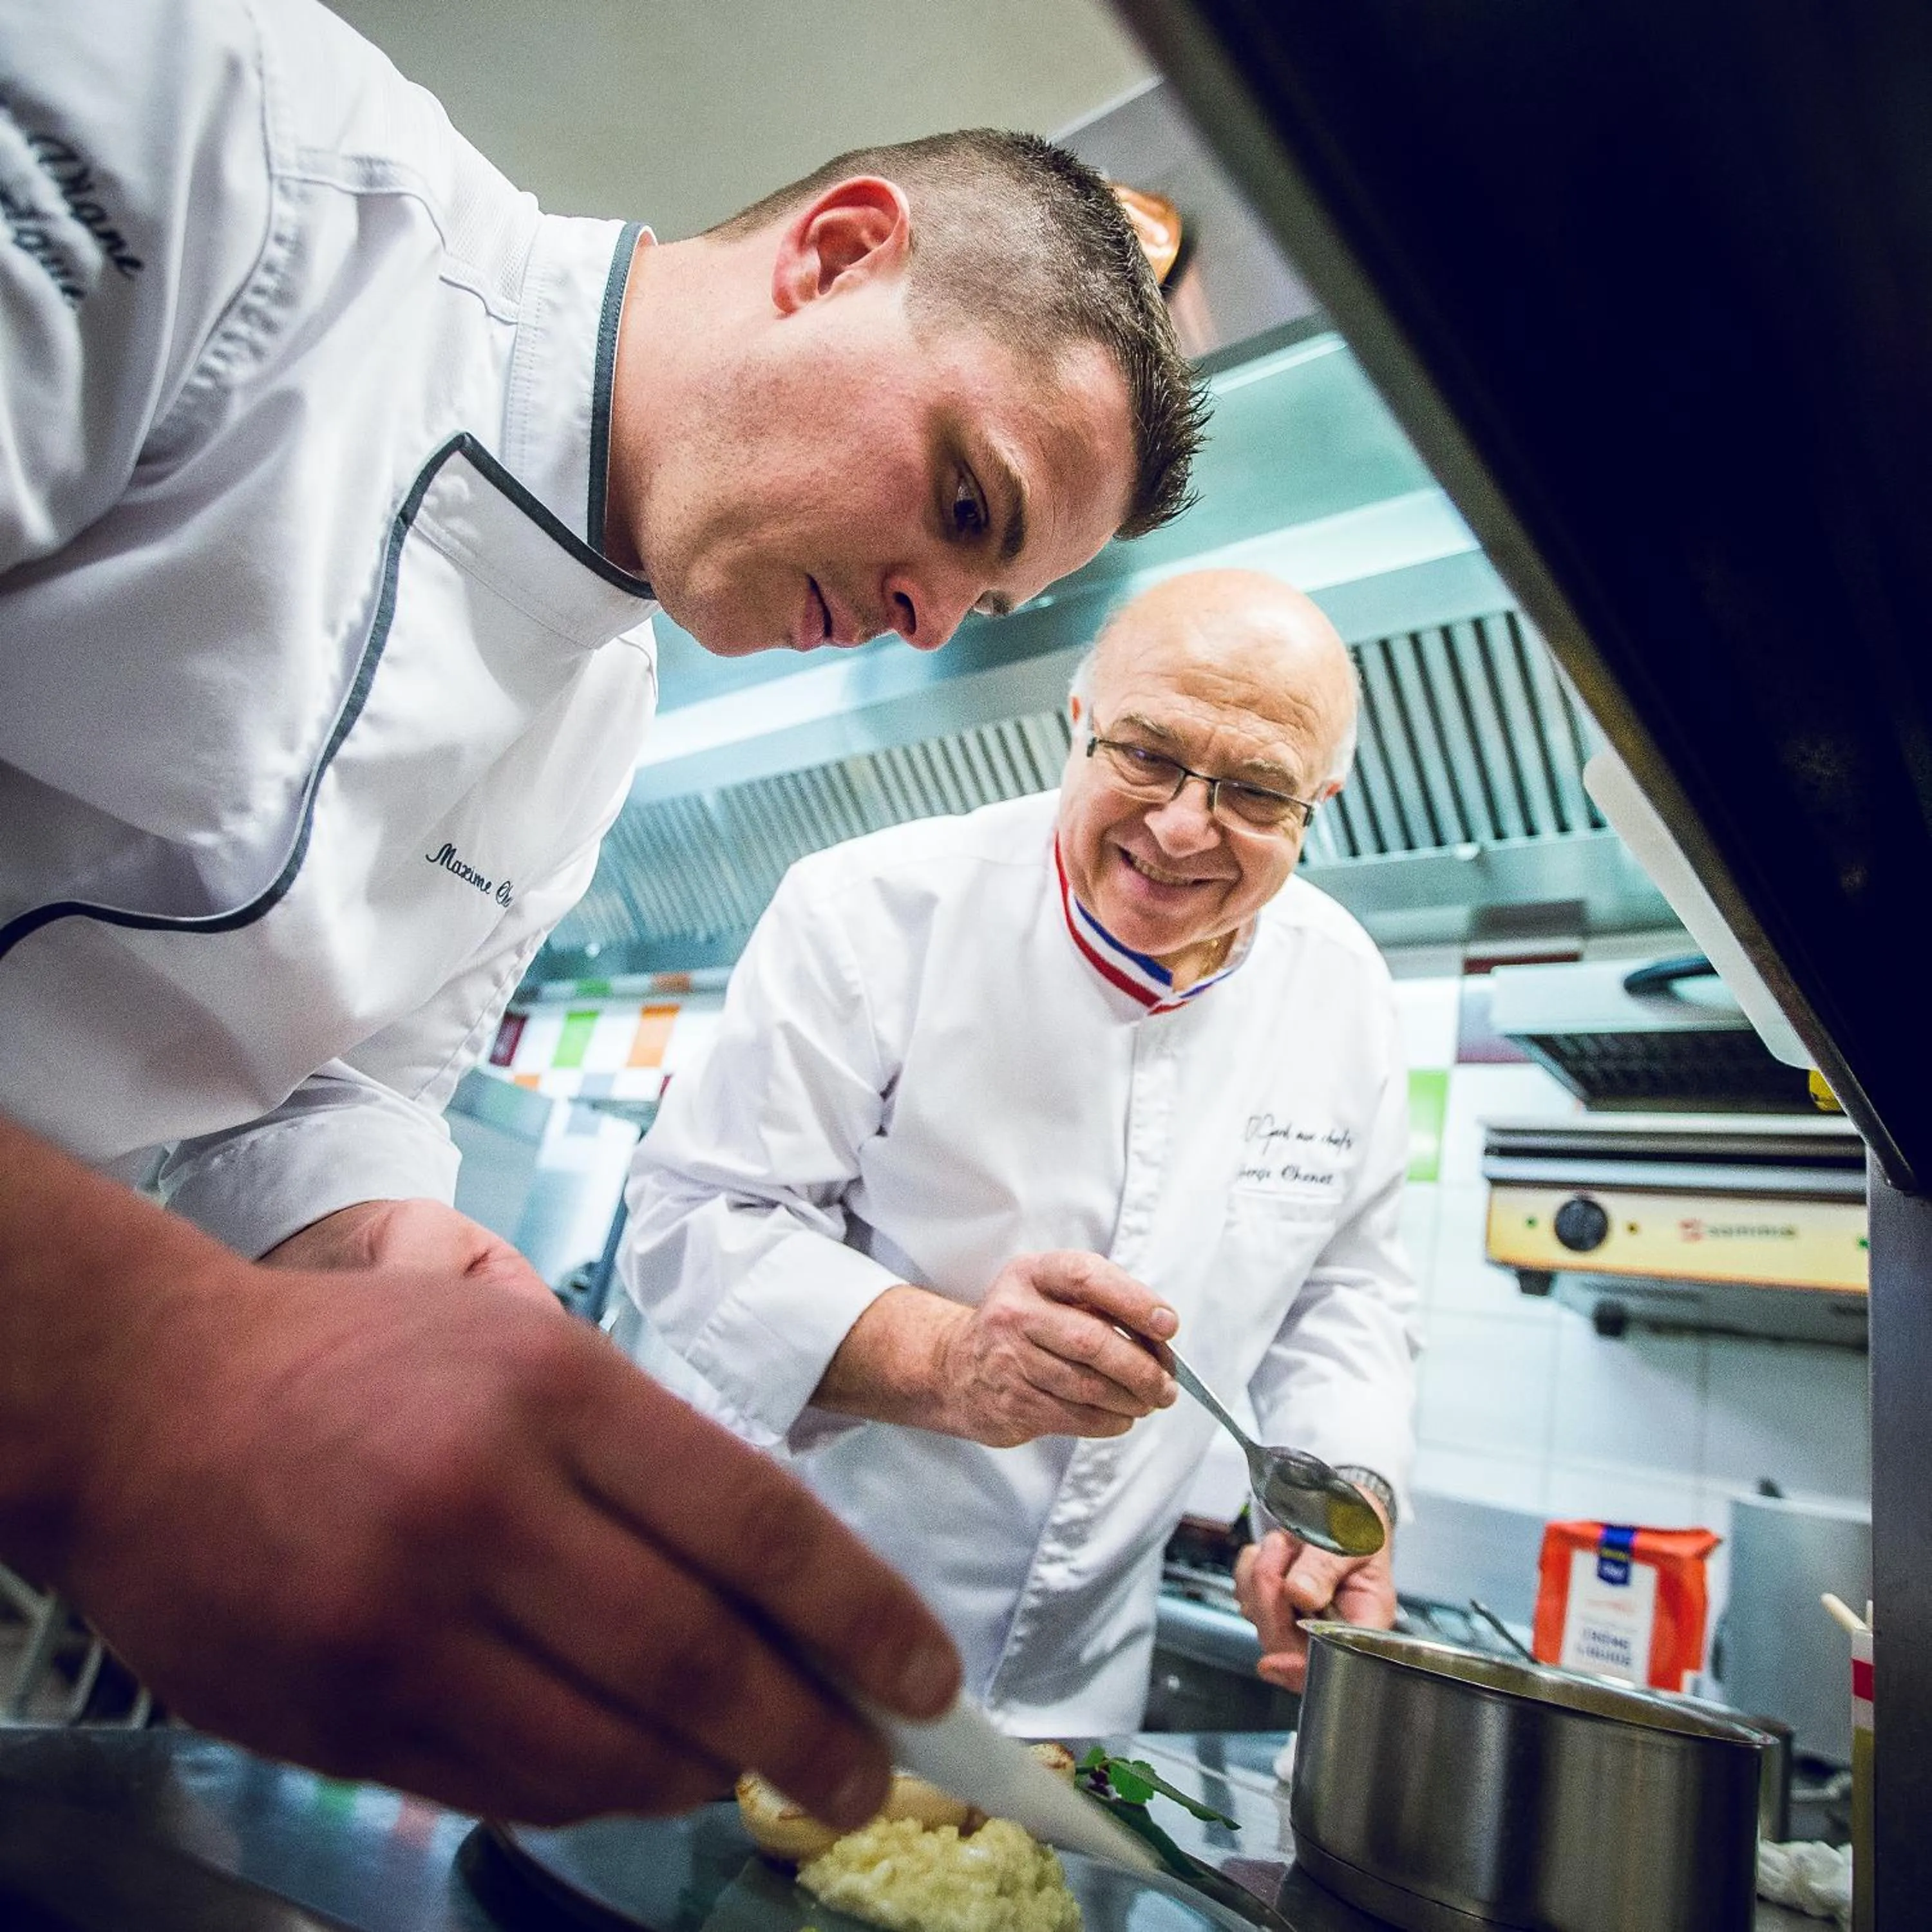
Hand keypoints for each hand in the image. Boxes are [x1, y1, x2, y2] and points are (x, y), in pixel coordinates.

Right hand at [1, 1121, 958, 1828]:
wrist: (150, 1404)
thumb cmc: (369, 1362)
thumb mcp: (525, 1347)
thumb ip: (648, 1462)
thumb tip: (787, 1601)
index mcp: (554, 1390)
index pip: (752, 1522)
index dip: (860, 1613)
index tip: (931, 1679)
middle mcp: (485, 1505)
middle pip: (697, 1656)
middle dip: (812, 1734)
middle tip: (872, 1777)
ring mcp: (403, 1623)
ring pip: (608, 1751)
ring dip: (707, 1777)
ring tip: (755, 1774)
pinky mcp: (338, 1716)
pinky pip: (511, 1790)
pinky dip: (600, 1795)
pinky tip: (640, 1775)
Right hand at [932, 1251, 1177, 1447]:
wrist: (954, 1366)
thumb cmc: (1022, 1326)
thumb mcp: (1048, 1293)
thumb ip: (1099, 1302)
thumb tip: (1161, 1333)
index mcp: (1031, 1274)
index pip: (1086, 1277)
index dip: (1134, 1300)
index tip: (1168, 1325)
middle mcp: (1015, 1313)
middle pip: (1092, 1342)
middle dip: (1142, 1368)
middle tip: (1168, 1384)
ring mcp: (1008, 1360)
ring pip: (1088, 1386)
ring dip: (1131, 1399)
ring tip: (1150, 1401)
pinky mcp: (1011, 1403)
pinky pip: (1075, 1417)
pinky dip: (1110, 1421)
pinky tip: (1120, 1417)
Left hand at [1234, 1515, 1396, 1692]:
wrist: (1340, 1502)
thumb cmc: (1359, 1522)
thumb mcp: (1354, 1537)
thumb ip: (1328, 1566)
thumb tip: (1301, 1596)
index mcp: (1363, 1622)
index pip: (1333, 1662)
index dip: (1300, 1667)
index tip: (1276, 1662)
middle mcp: (1329, 1628)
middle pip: (1283, 1642)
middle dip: (1272, 1594)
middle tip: (1284, 1548)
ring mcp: (1296, 1617)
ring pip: (1259, 1616)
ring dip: (1263, 1572)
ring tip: (1287, 1543)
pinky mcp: (1273, 1602)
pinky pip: (1244, 1594)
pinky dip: (1250, 1568)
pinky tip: (1274, 1551)